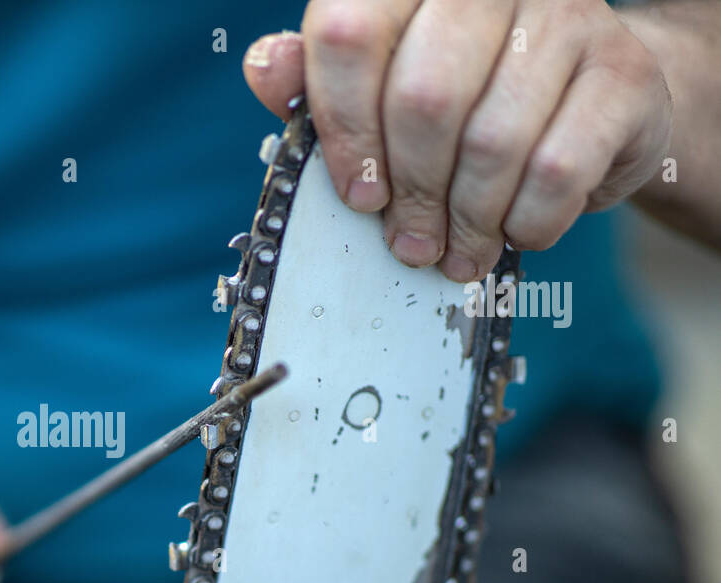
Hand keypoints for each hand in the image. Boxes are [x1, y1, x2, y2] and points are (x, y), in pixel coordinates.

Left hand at [242, 0, 671, 280]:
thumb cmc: (467, 100)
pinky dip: (525, 224)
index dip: (342, 127)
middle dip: (410, 191)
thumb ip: (319, 80)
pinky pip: (555, 172)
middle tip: (407, 243)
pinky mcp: (624, 74)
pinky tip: (514, 232)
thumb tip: (265, 68)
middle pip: (424, 99)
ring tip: (455, 252)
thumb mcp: (382, 87)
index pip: (350, 33)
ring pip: (491, 142)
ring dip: (466, 220)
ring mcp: (571, 18)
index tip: (356, 194)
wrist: (592, 105)